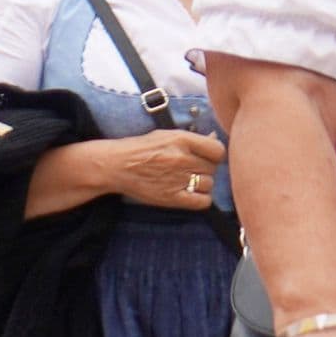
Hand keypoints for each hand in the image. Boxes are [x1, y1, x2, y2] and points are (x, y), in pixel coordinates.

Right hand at [104, 125, 226, 207]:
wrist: (117, 165)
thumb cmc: (140, 147)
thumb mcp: (165, 135)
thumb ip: (191, 139)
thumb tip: (213, 140)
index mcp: (181, 139)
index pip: (217, 150)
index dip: (215, 153)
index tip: (208, 156)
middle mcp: (182, 159)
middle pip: (213, 168)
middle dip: (206, 168)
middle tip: (193, 168)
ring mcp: (178, 179)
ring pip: (209, 184)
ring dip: (202, 183)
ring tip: (189, 180)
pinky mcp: (173, 198)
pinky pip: (203, 202)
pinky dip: (201, 198)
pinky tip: (192, 193)